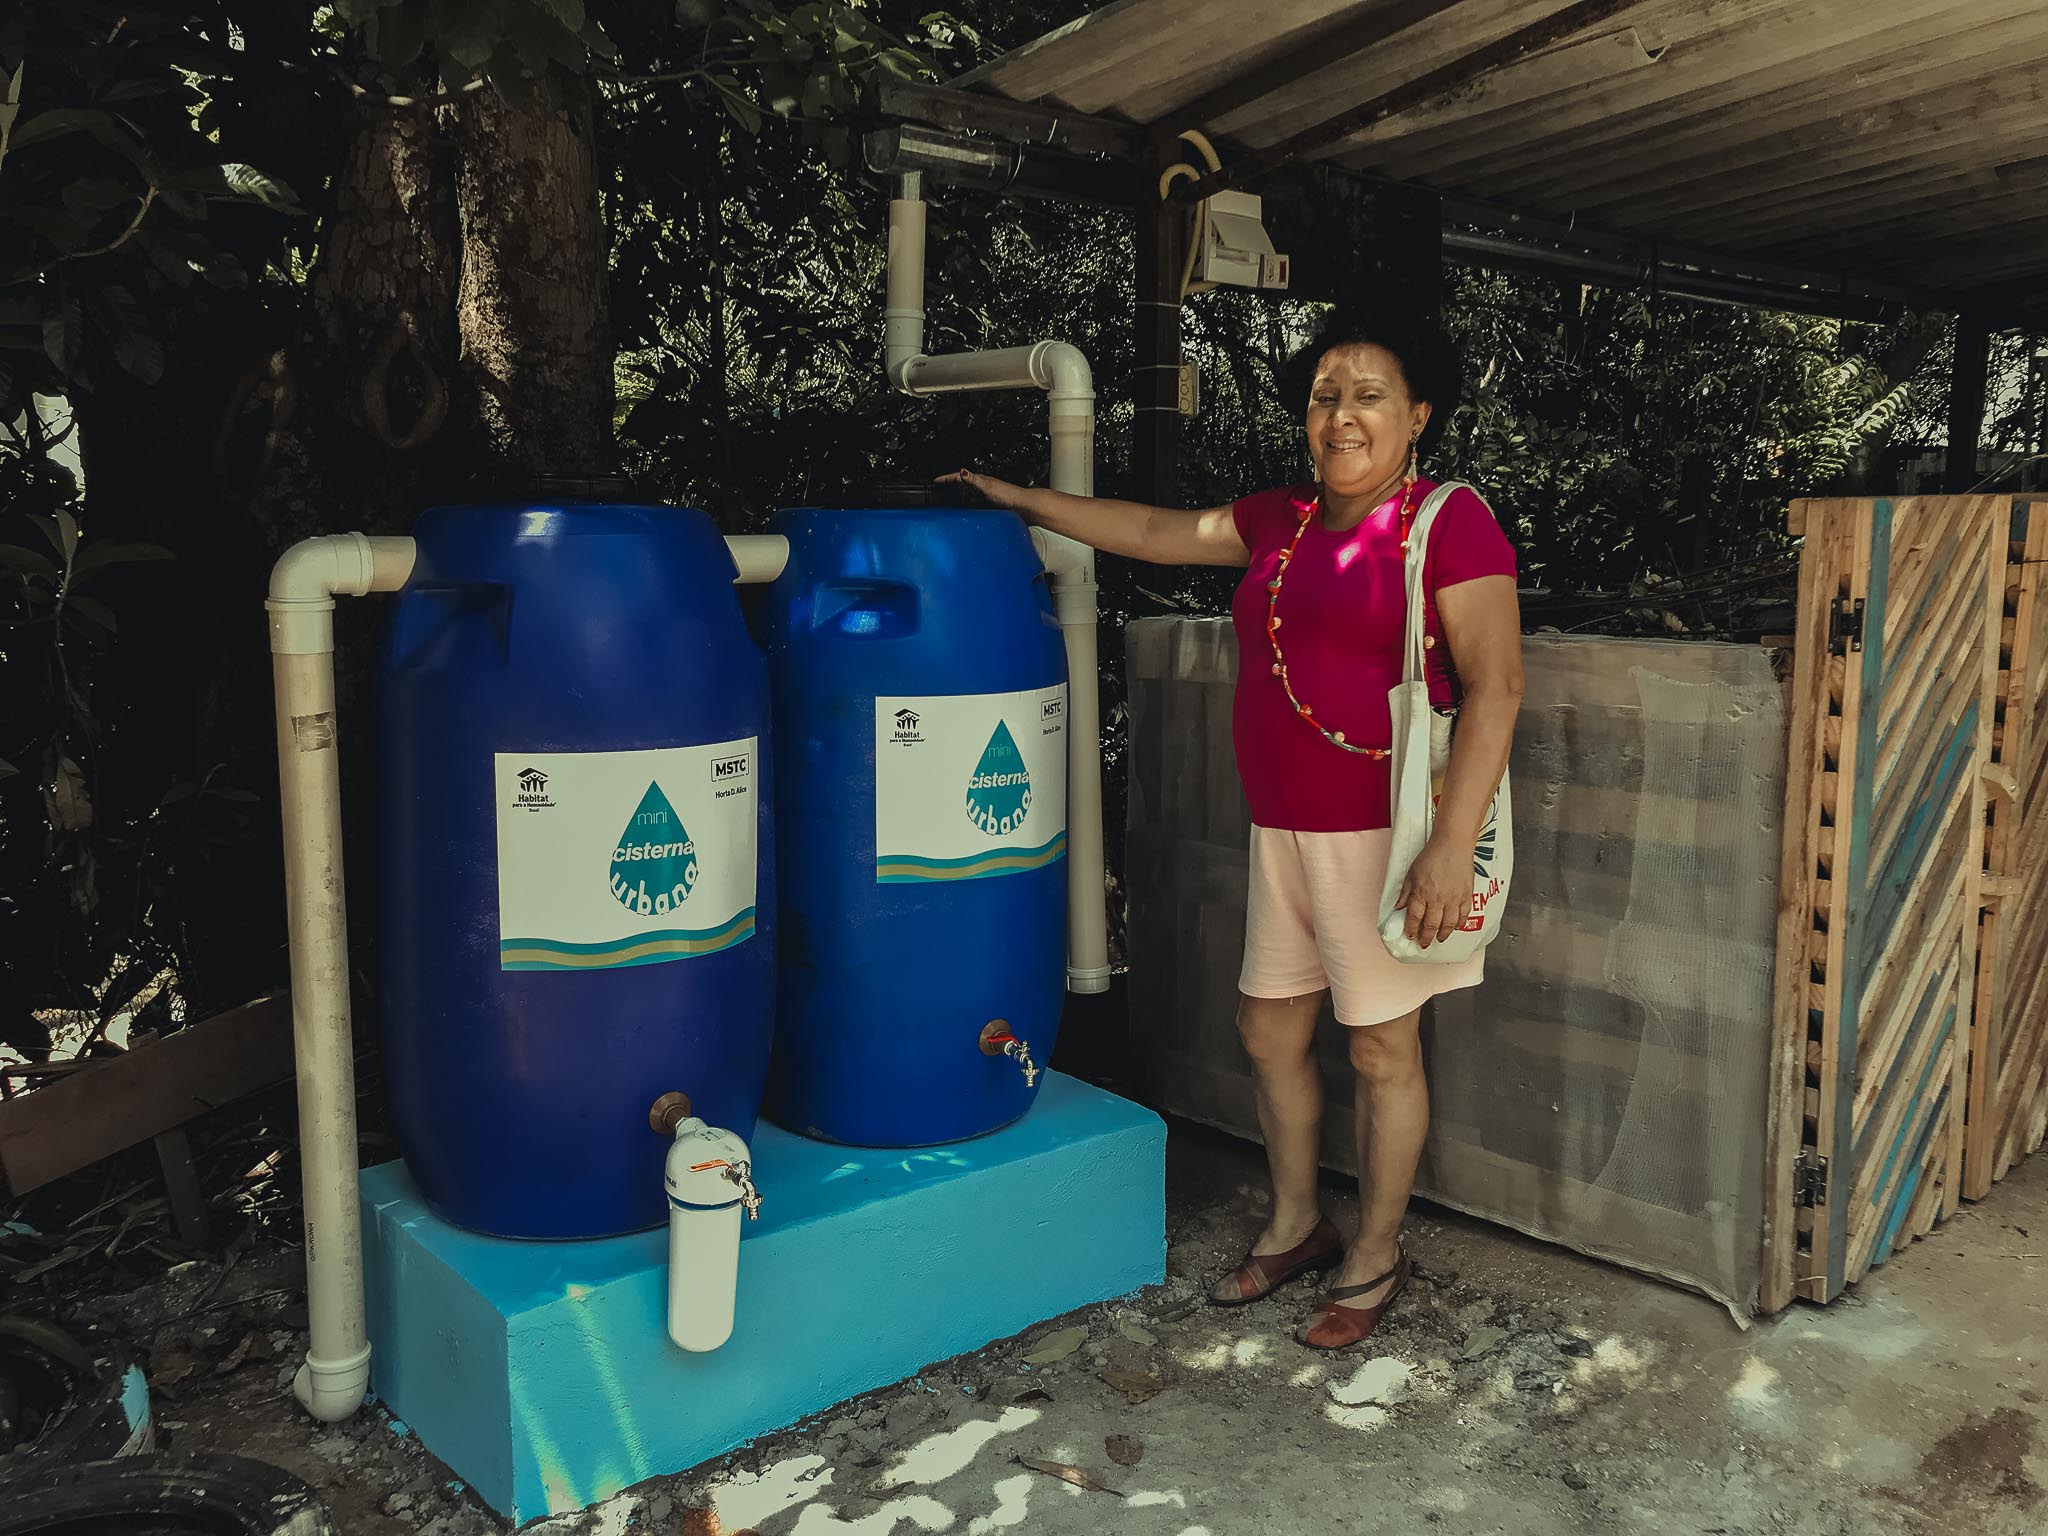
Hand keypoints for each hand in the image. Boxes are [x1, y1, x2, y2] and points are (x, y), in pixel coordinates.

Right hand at [936, 468, 1028, 512]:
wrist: (1022, 507)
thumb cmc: (1008, 495)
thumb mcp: (987, 485)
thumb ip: (973, 479)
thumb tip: (961, 472)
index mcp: (979, 480)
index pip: (958, 477)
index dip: (946, 479)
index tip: (935, 481)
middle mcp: (981, 487)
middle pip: (960, 486)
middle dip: (948, 487)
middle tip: (938, 489)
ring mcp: (984, 497)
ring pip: (966, 495)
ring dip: (956, 497)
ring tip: (946, 500)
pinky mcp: (988, 506)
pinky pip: (972, 505)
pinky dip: (965, 507)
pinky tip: (964, 512)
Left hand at [1394, 835, 1474, 949]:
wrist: (1453, 845)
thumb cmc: (1431, 856)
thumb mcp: (1411, 873)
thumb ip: (1406, 893)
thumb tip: (1399, 908)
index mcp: (1421, 893)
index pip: (1414, 918)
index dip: (1411, 929)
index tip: (1410, 935)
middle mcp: (1438, 898)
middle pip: (1431, 925)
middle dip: (1426, 937)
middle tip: (1423, 943)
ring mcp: (1454, 898)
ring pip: (1448, 924)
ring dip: (1443, 934)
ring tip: (1439, 939)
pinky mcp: (1467, 895)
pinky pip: (1463, 915)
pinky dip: (1458, 924)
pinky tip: (1454, 927)